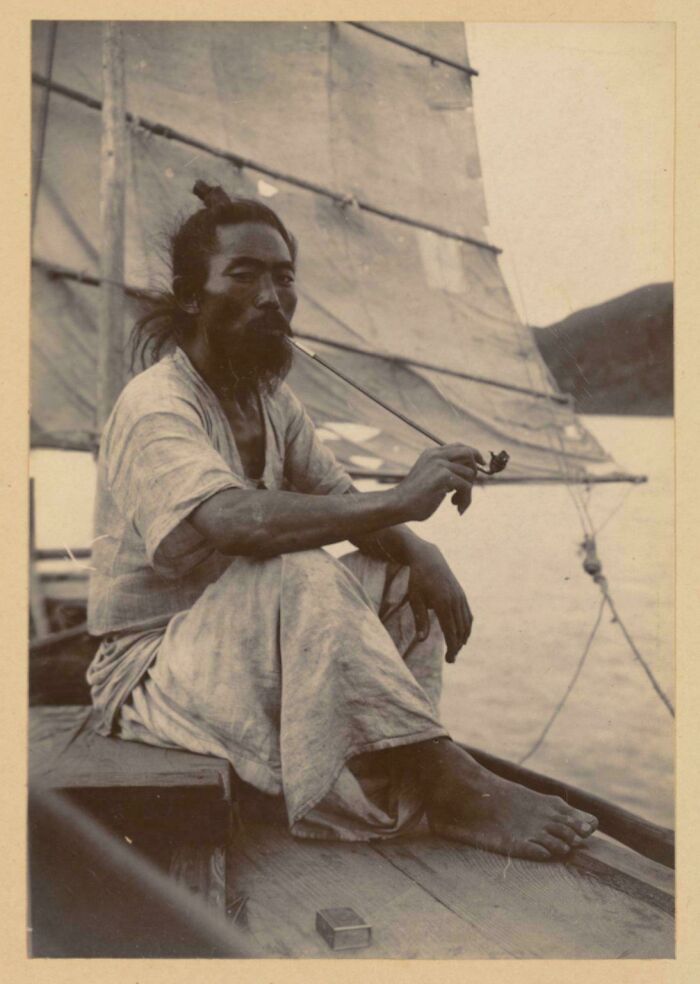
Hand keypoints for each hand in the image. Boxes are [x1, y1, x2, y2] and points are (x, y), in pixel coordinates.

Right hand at [396, 444, 485, 521]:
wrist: (398, 505)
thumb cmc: (414, 498)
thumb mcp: (431, 479)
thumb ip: (447, 473)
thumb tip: (470, 473)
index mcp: (432, 453)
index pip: (459, 446)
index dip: (474, 453)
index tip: (481, 463)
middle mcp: (436, 455)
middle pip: (469, 454)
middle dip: (474, 471)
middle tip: (467, 489)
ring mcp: (440, 464)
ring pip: (470, 474)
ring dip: (468, 492)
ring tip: (456, 502)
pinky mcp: (444, 476)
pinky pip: (467, 487)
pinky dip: (465, 499)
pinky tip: (456, 507)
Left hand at [406, 544, 473, 662]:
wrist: (429, 559)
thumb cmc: (417, 580)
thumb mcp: (415, 599)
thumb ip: (420, 620)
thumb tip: (421, 640)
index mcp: (443, 604)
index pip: (451, 632)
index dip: (452, 648)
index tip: (449, 659)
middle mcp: (455, 601)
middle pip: (460, 630)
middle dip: (457, 646)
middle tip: (450, 659)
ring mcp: (461, 597)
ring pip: (466, 623)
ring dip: (463, 638)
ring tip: (455, 649)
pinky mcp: (462, 595)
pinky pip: (468, 615)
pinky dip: (467, 627)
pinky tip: (463, 635)